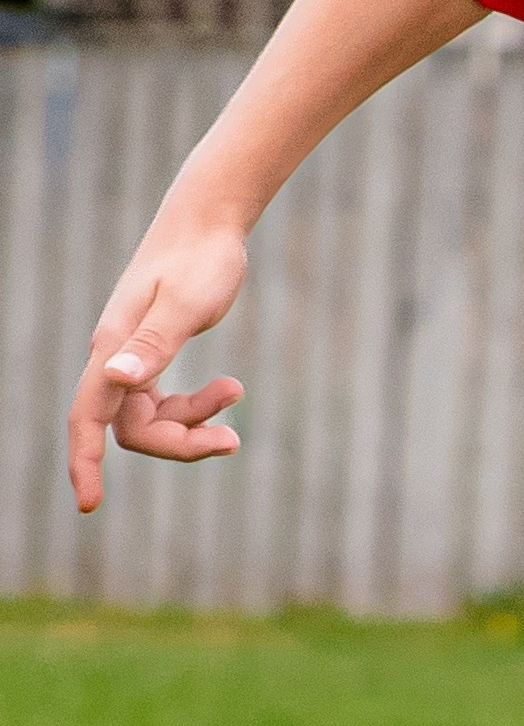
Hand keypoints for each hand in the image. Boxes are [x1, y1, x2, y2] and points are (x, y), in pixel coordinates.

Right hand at [68, 213, 250, 513]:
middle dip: (180, 443)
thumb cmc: (201, 259)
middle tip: (233, 439)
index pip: (88, 419)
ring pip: (151, 418)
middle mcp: (115, 357)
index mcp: (113, 349)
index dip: (85, 463)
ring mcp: (132, 356)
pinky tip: (233, 389)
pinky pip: (165, 401)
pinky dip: (198, 405)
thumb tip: (116, 380)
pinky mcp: (155, 351)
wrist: (209, 222)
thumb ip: (153, 345)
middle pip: (132, 429)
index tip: (91, 504)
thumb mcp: (185, 304)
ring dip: (193, 424)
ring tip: (237, 393)